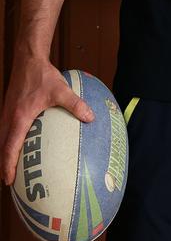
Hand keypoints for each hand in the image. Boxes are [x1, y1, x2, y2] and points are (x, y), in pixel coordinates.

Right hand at [0, 55, 93, 184]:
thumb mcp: (61, 89)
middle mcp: (9, 118)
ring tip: (14, 167)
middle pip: (2, 147)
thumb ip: (75, 104)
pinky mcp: (9, 108)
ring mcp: (7, 113)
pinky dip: (9, 140)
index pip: (9, 148)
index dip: (7, 166)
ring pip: (2, 138)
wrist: (28, 58)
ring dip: (6, 153)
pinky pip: (6, 129)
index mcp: (19, 118)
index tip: (8, 182)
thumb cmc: (43, 74)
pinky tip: (21, 141)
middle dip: (4, 165)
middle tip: (11, 182)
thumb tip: (91, 118)